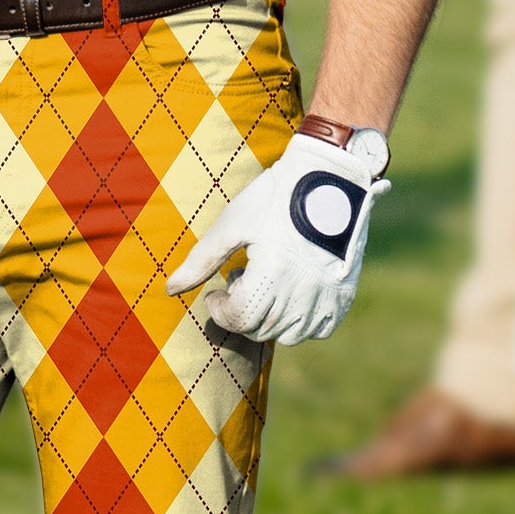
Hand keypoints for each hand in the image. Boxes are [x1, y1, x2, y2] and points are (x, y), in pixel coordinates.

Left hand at [169, 129, 391, 345]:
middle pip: (260, 329)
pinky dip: (300, 321)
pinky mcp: (344, 295)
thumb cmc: (276, 196)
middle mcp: (302, 291)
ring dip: (268, 318)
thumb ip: (202, 260)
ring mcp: (327, 296)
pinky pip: (318, 329)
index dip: (220, 310)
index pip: (239, 319)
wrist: (331, 178)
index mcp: (273, 272)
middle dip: (241, 311)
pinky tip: (291, 293)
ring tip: (266, 283)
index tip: (216, 291)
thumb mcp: (234, 223)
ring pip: (289, 334)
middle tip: (240, 278)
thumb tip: (170, 290)